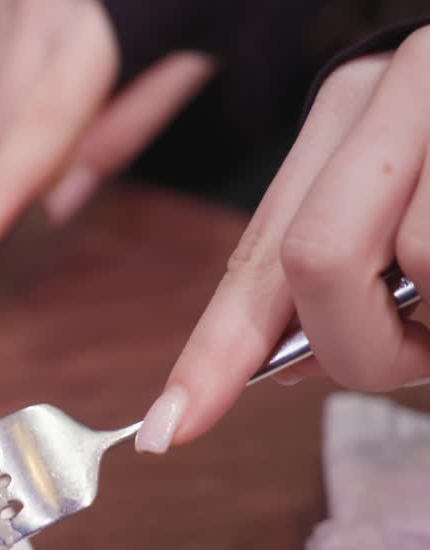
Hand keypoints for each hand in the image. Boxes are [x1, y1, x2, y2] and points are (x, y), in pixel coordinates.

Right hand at [0, 0, 214, 253]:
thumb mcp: (197, 45)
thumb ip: (132, 122)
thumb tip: (65, 198)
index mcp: (97, 26)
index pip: (44, 122)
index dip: (1, 187)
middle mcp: (38, 9)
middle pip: (11, 127)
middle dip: (44, 153)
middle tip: (100, 117)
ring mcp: (4, 2)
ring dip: (27, 119)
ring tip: (84, 73)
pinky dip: (14, 85)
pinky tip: (48, 55)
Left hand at [137, 27, 429, 453]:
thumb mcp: (407, 192)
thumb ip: (341, 267)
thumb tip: (285, 370)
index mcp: (342, 114)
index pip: (256, 257)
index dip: (211, 355)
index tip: (169, 430)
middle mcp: (387, 94)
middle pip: (316, 262)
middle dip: (361, 342)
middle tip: (416, 355)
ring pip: (421, 264)